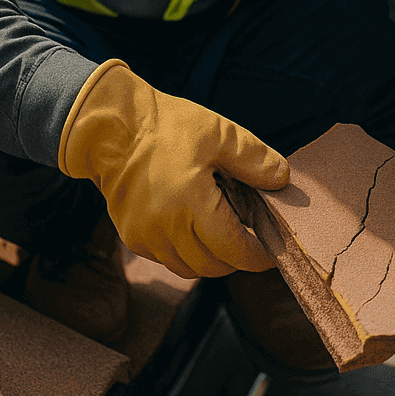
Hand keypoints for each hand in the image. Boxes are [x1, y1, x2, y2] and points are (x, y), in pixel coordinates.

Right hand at [59, 60, 289, 277]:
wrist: (111, 126)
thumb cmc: (167, 126)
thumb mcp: (221, 133)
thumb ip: (255, 160)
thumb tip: (283, 180)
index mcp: (193, 206)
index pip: (235, 252)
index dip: (258, 257)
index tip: (272, 251)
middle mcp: (167, 230)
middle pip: (213, 267)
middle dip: (236, 259)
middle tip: (250, 240)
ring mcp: (146, 237)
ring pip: (188, 268)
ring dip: (210, 260)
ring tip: (223, 235)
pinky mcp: (131, 236)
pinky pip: (166, 259)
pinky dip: (184, 253)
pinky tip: (193, 228)